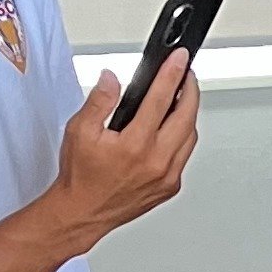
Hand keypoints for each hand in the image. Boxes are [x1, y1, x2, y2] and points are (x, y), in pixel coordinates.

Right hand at [48, 53, 200, 242]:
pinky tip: (175, 127)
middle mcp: (157, 162)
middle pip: (187, 117)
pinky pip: (185, 156)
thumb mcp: (80, 130)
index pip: (161, 99)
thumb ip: (100, 100)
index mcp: (136, 145)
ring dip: (189, 114)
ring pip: (190, 137)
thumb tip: (112, 78)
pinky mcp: (170, 187)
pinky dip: (183, 137)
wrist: (83, 212)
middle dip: (190, 90)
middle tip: (186, 74)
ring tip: (182, 96)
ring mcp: (167, 176)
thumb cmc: (81, 176)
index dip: (172, 74)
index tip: (180, 59)